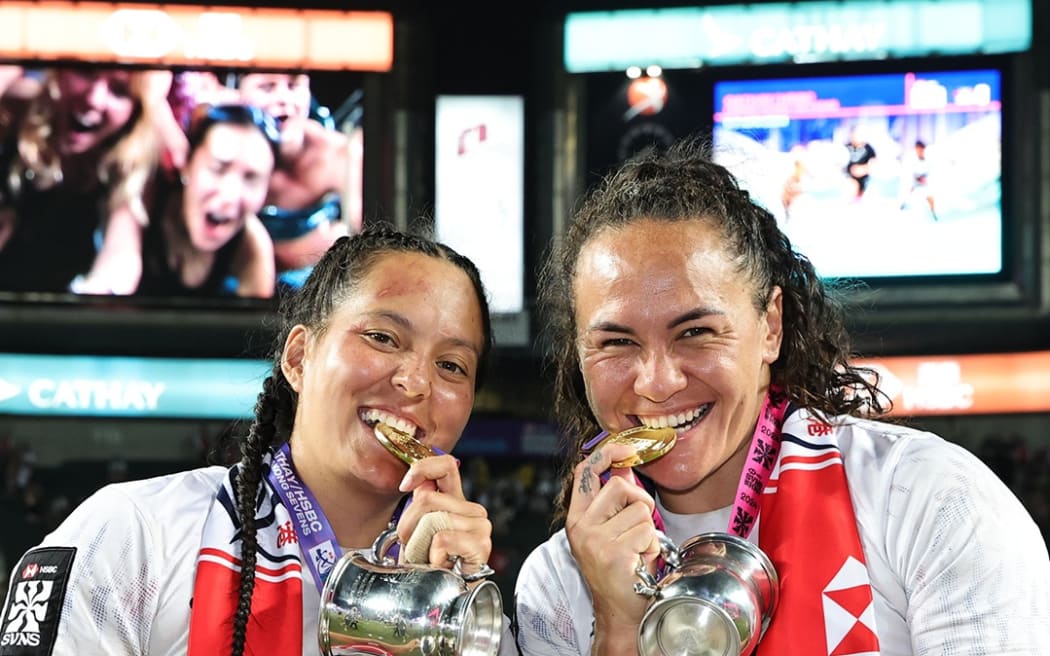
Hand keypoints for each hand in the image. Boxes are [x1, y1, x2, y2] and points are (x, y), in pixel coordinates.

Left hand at [395, 454, 492, 577]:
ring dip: (419, 545)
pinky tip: (440, 566)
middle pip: (426, 499)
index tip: (404, 485)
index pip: (446, 465)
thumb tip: (419, 484)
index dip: (422, 468)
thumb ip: (420, 503)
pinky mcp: (481, 545)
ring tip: (428, 559)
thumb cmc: (427, 564)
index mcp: (456, 500)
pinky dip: (433, 556)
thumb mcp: (416, 529)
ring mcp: (480, 526)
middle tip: (415, 547)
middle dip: (409, 525)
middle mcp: (472, 509)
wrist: (441, 597)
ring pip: (432, 520)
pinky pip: (442, 539)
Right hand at [566, 443, 660, 649]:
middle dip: (640, 503)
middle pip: (621, 487)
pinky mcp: (614, 552)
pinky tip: (640, 561)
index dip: (606, 453)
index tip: (625, 448)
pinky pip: (647, 532)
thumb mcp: (609, 532)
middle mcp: (581, 527)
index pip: (585, 472)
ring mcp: (595, 539)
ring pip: (639, 511)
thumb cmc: (619, 572)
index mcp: (576, 518)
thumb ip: (614, 502)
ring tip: (637, 551)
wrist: (619, 612)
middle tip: (638, 528)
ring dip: (647, 531)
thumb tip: (624, 468)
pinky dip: (652, 546)